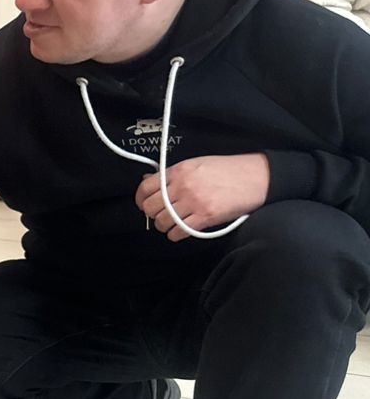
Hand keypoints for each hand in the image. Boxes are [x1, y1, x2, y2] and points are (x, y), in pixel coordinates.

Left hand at [135, 153, 268, 241]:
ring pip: (162, 222)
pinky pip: (179, 232)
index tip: (143, 205)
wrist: (257, 177)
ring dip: (163, 226)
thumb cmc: (228, 170)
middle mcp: (183, 186)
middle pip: (150, 208)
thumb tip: (147, 181)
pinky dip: (175, 235)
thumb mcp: (197, 164)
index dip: (140, 200)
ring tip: (171, 224)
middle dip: (152, 215)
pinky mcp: (206, 217)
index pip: (145, 188)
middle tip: (160, 215)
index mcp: (179, 170)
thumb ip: (172, 174)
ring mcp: (194, 202)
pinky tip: (180, 232)